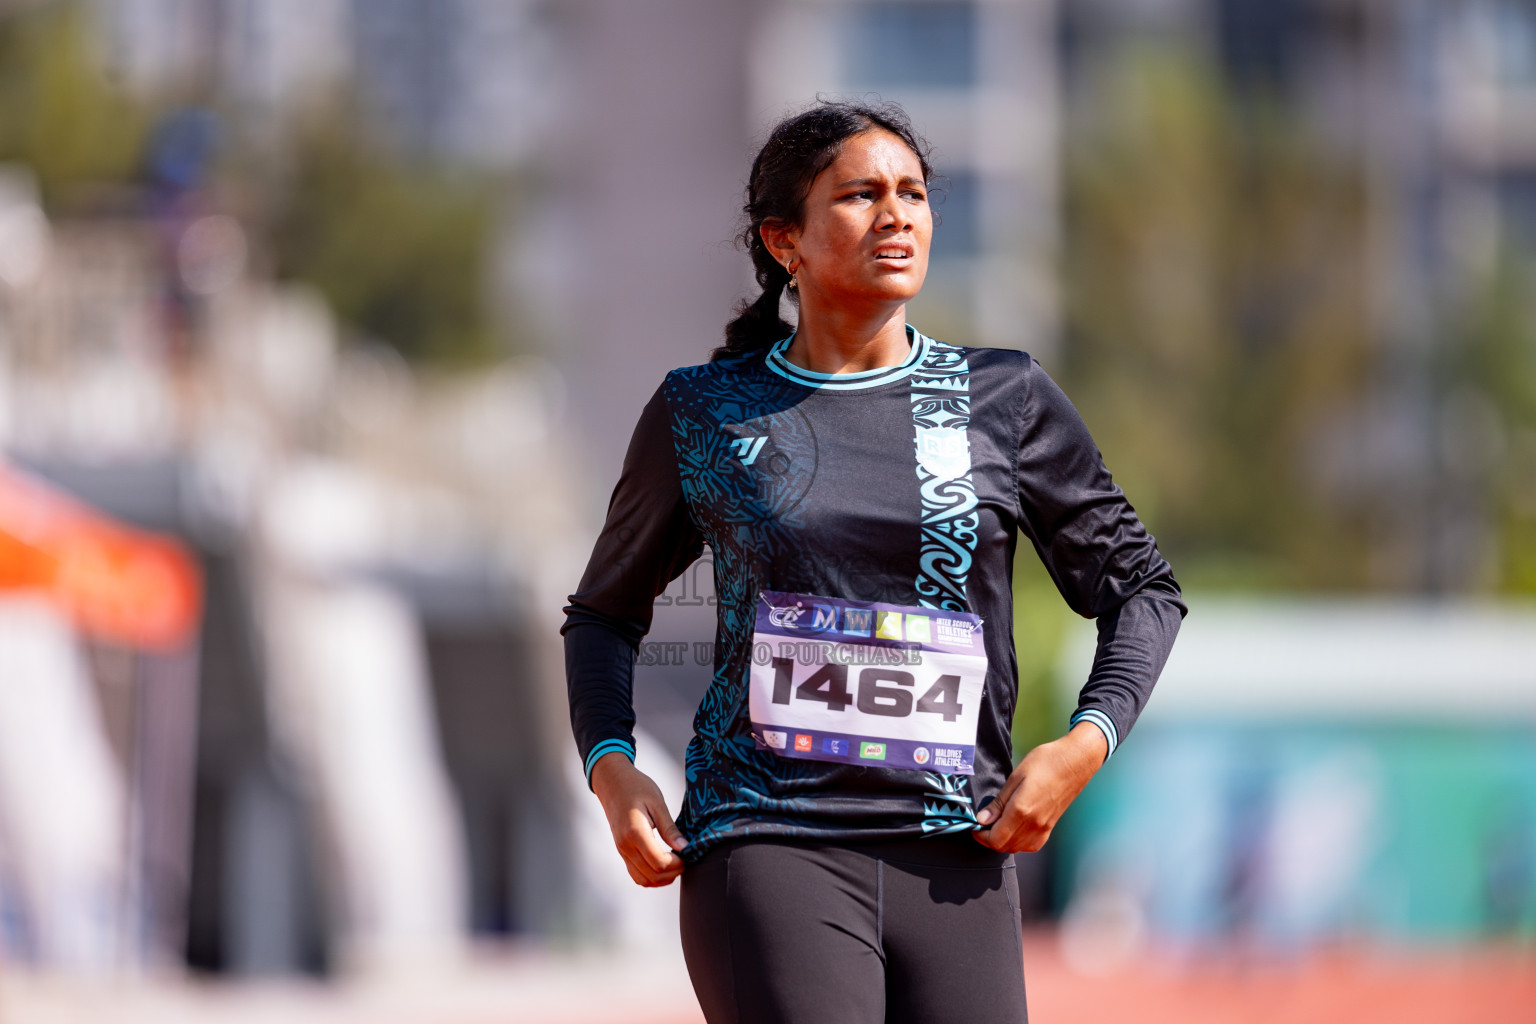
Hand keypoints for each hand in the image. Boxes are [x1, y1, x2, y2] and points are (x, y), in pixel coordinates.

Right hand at [590, 752, 687, 886]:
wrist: (612, 782)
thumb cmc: (636, 787)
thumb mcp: (657, 803)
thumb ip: (670, 828)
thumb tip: (685, 847)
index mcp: (635, 832)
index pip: (659, 862)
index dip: (677, 864)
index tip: (687, 853)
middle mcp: (625, 846)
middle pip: (652, 876)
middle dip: (673, 873)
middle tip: (685, 859)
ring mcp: (622, 851)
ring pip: (643, 880)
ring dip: (663, 878)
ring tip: (676, 863)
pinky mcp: (622, 851)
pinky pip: (636, 874)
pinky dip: (652, 876)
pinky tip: (663, 865)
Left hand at [972, 722, 1106, 853]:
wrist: (1075, 762)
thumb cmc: (1046, 762)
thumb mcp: (1015, 777)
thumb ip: (999, 802)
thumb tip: (983, 819)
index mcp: (1022, 810)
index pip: (996, 839)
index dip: (981, 836)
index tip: (976, 825)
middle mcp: (1034, 824)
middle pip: (1004, 846)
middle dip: (989, 839)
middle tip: (984, 824)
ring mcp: (1044, 828)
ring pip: (1017, 848)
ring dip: (1003, 841)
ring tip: (997, 824)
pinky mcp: (1050, 827)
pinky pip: (1030, 845)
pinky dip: (1018, 842)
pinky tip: (1014, 829)